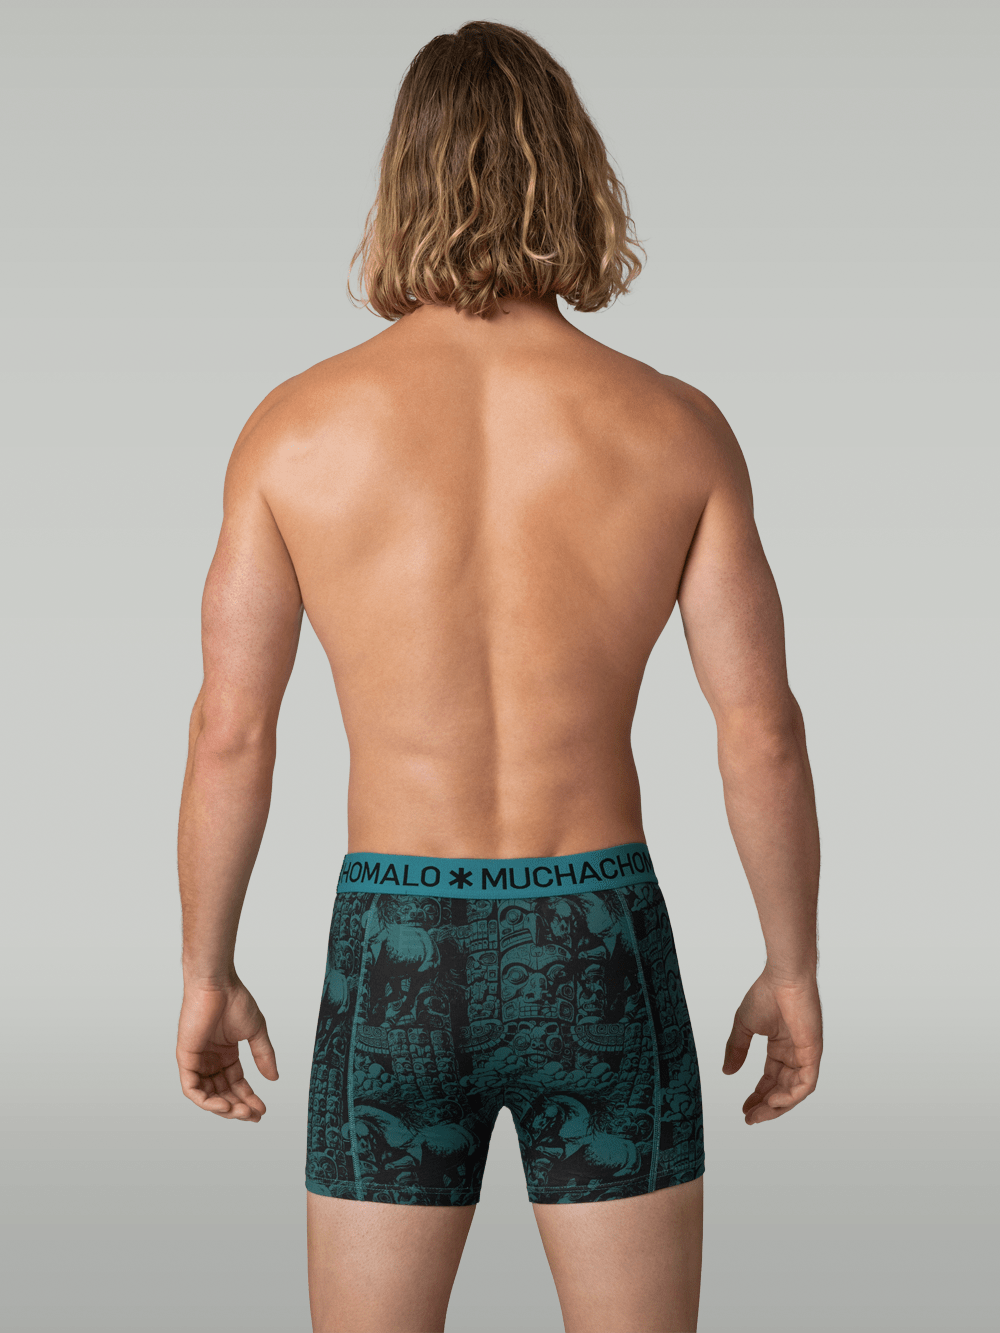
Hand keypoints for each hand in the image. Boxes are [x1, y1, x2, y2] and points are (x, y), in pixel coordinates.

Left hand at [176, 980, 277, 1121]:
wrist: (217, 985)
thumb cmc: (235, 1000)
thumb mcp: (256, 1032)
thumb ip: (264, 1055)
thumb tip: (273, 1078)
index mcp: (225, 1053)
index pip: (236, 1083)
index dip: (249, 1097)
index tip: (262, 1110)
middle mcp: (210, 1060)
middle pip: (223, 1092)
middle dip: (238, 1107)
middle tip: (254, 1115)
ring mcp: (197, 1060)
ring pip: (207, 1095)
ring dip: (224, 1108)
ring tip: (241, 1112)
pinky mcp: (185, 1059)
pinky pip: (192, 1089)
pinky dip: (206, 1101)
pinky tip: (223, 1105)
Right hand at [723, 972, 821, 1124]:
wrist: (783, 978)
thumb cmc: (766, 994)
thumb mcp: (744, 1026)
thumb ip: (736, 1049)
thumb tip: (727, 1072)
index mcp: (780, 1046)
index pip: (771, 1078)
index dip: (758, 1095)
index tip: (745, 1108)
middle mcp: (794, 1053)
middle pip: (782, 1089)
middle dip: (766, 1106)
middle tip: (750, 1118)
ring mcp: (804, 1054)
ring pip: (794, 1091)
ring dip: (777, 1106)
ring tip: (759, 1114)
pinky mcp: (812, 1053)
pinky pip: (805, 1083)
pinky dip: (790, 1096)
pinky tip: (774, 1101)